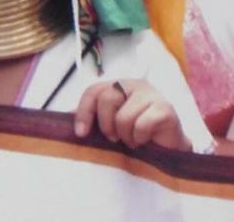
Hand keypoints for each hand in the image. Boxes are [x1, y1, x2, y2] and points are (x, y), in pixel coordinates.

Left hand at [74, 79, 190, 151]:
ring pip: (124, 116)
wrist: (167, 148)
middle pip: (107, 99)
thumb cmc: (136, 134)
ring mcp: (153, 95)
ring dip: (126, 136)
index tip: (81, 133)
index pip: (94, 90)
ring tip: (134, 140)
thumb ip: (93, 117)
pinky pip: (141, 125)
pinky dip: (140, 138)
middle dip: (107, 125)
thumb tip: (66, 115)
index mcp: (120, 86)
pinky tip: (146, 140)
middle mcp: (136, 85)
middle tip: (116, 137)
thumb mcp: (110, 125)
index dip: (84, 111)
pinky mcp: (165, 108)